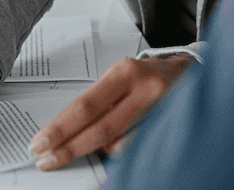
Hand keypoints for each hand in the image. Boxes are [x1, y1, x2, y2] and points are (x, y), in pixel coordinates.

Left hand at [27, 54, 190, 169]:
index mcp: (125, 72)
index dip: (60, 128)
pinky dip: (117, 152)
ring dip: (92, 152)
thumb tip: (68, 131)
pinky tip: (105, 152)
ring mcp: (160, 111)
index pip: (86, 105)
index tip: (40, 142)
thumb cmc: (150, 76)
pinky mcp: (170, 126)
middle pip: (100, 128)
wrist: (193, 73)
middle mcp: (144, 89)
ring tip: (69, 155)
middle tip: (46, 160)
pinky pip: (135, 147)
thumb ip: (101, 101)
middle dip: (69, 148)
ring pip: (119, 143)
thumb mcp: (123, 76)